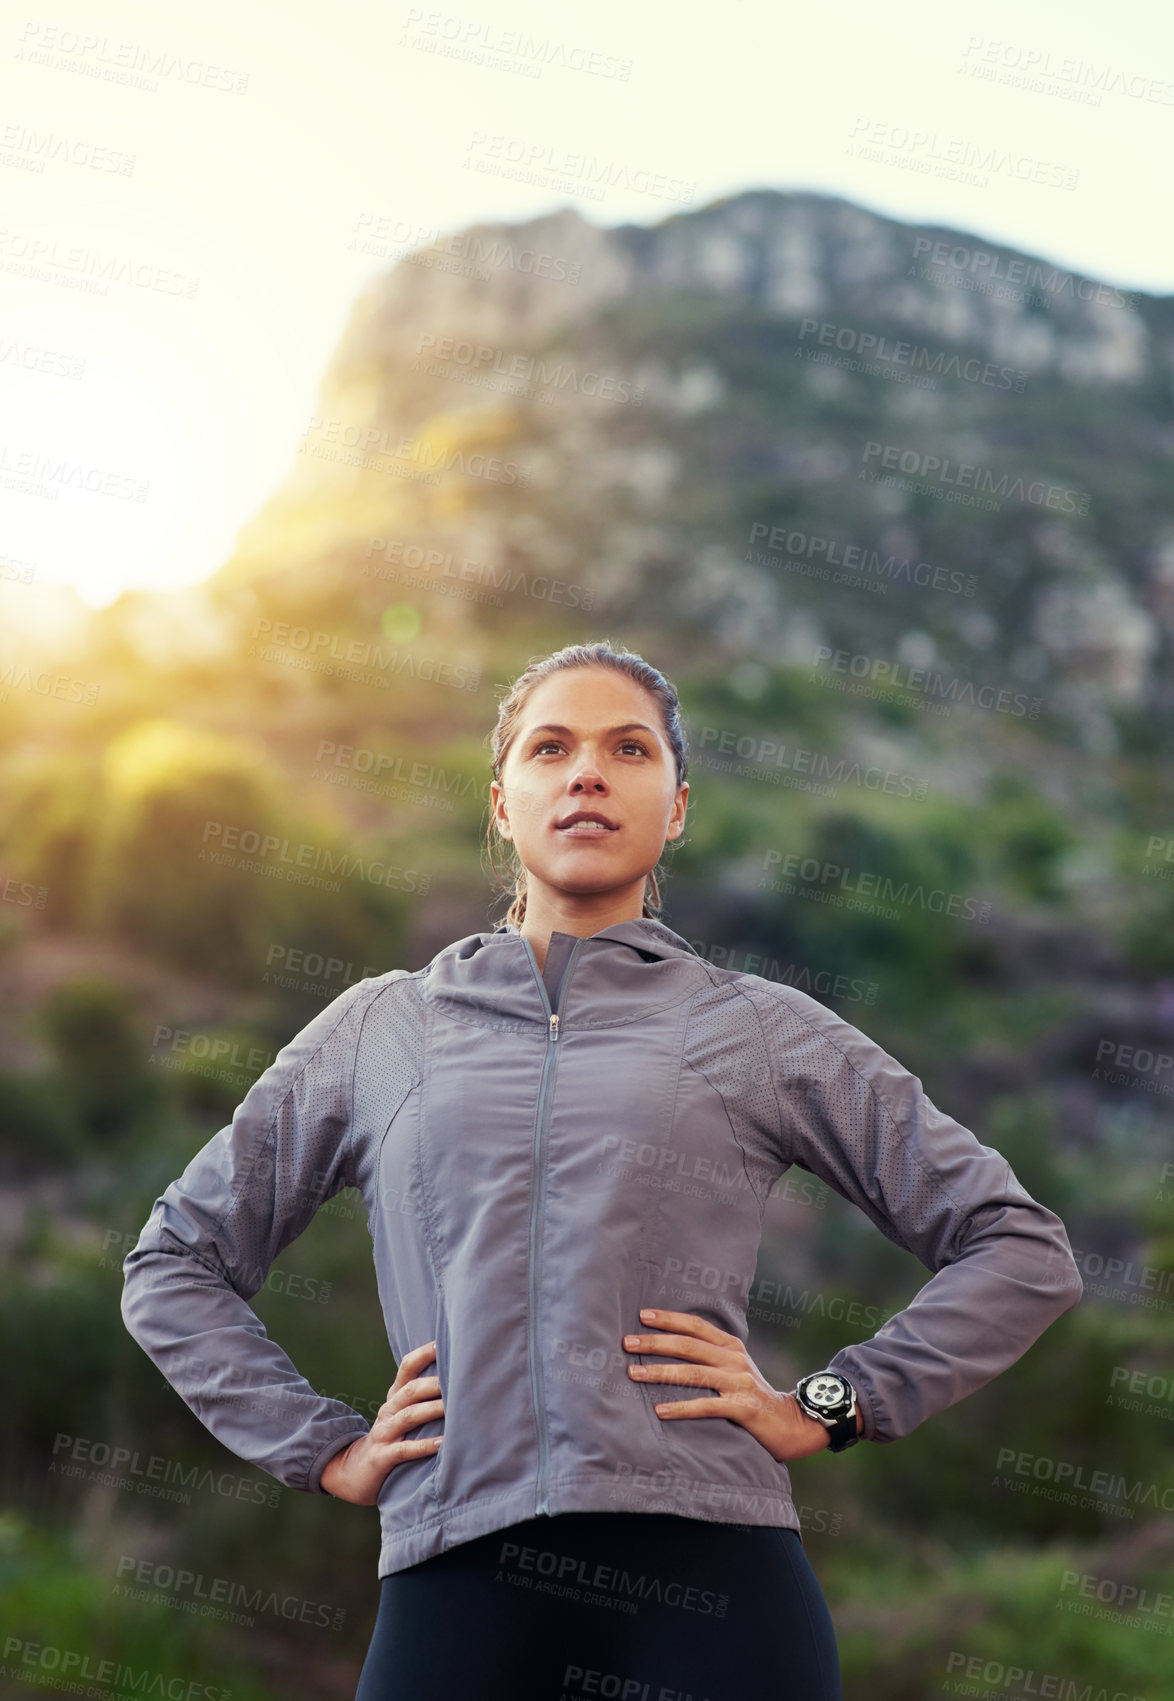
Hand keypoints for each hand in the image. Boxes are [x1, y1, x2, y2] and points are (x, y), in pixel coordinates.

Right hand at [320, 1340, 444, 1504]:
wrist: (353, 1472)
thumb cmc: (391, 1439)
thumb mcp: (402, 1415)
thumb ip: (422, 1398)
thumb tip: (459, 1380)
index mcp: (395, 1396)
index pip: (407, 1367)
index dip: (424, 1353)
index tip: (443, 1343)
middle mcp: (388, 1410)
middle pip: (411, 1390)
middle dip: (434, 1383)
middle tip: (459, 1379)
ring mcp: (383, 1433)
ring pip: (408, 1416)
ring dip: (432, 1410)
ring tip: (454, 1409)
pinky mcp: (381, 1457)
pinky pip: (404, 1450)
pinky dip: (424, 1446)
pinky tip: (442, 1444)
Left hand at [622, 1309, 857, 1463]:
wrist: (791, 1424)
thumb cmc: (753, 1396)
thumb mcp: (735, 1368)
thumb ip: (711, 1356)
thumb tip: (672, 1347)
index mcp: (731, 1346)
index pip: (696, 1326)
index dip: (669, 1319)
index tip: (642, 1316)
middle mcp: (734, 1359)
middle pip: (689, 1345)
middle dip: (655, 1343)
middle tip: (626, 1343)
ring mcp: (739, 1382)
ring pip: (693, 1373)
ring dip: (660, 1372)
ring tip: (633, 1373)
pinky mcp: (743, 1407)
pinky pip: (706, 1405)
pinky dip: (681, 1407)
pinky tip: (660, 1411)